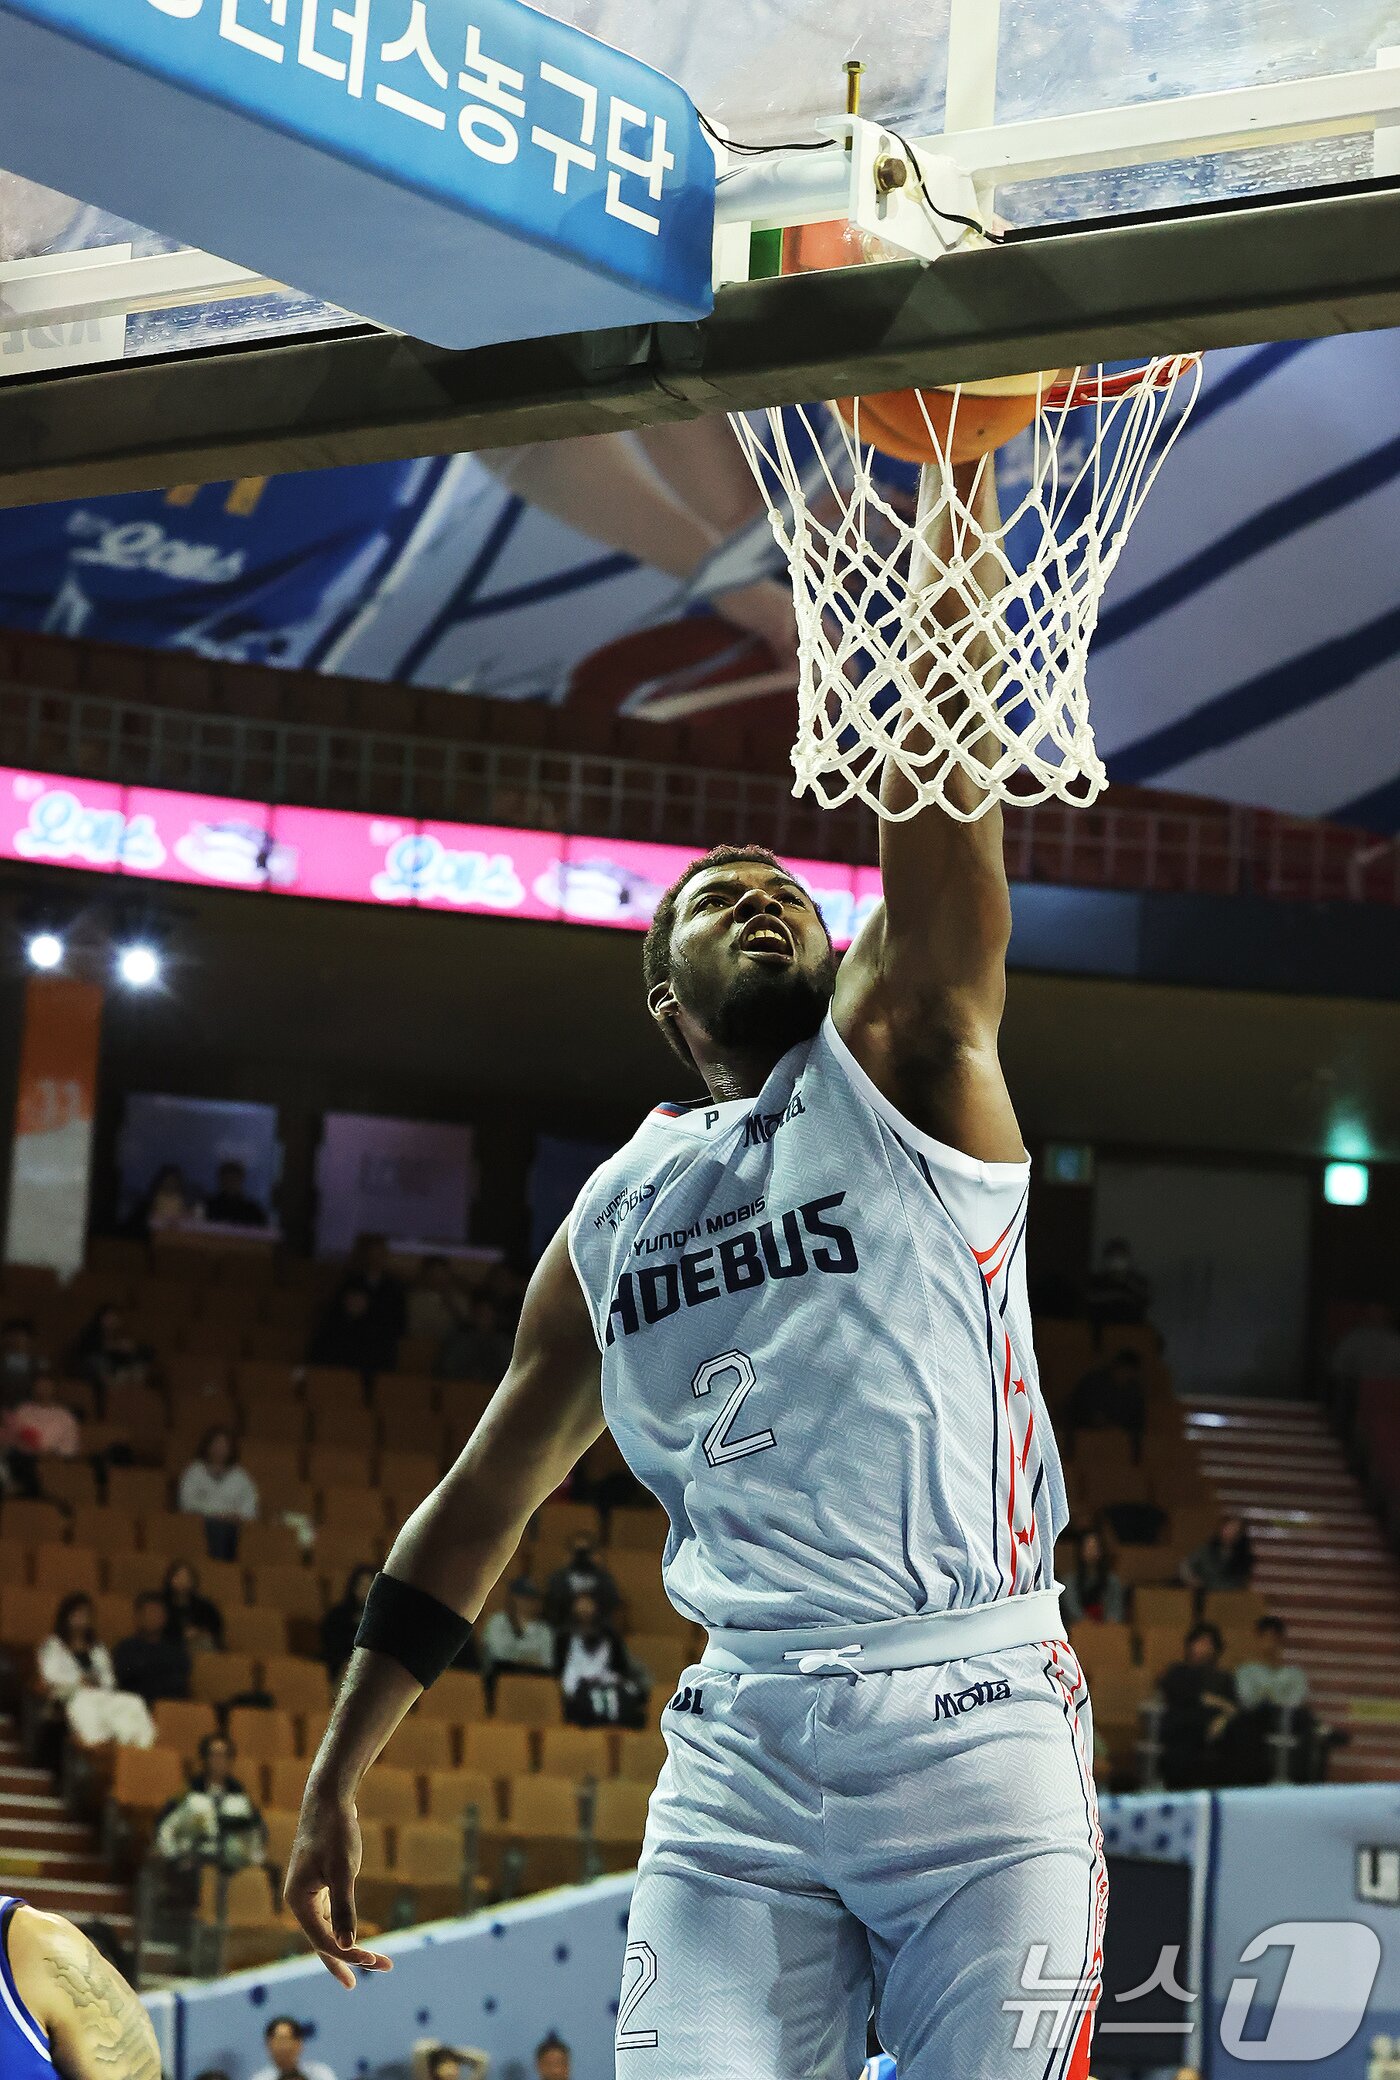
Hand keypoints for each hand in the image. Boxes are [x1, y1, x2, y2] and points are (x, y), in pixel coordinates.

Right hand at [283, 1788, 392, 1988]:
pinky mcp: (318, 1885)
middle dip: (348, 1959)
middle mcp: (299, 1901)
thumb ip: (345, 1908)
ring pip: (327, 1930)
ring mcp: (307, 1894)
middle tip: (369, 1977)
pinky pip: (330, 1917)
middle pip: (323, 1941)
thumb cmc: (335, 1832)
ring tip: (374, 1962)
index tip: (373, 1959)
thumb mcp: (344, 1870)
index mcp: (298, 1901)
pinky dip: (344, 1929)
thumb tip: (349, 1946)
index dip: (348, 1954)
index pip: (323, 1940)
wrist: (328, 1799)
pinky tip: (355, 1940)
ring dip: (349, 1945)